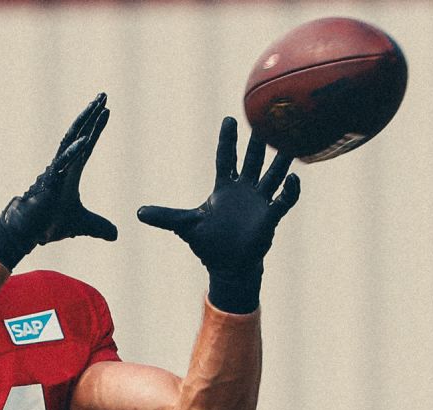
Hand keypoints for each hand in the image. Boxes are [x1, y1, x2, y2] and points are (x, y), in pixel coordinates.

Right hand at [0, 93, 117, 269]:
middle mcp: (63, 166)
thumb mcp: (81, 225)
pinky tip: (86, 139)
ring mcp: (55, 171)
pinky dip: (74, 151)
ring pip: (71, 141)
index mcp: (70, 171)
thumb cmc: (48, 224)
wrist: (26, 234)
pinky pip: (63, 163)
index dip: (96, 128)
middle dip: (91, 114)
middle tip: (103, 96)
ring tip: (97, 107)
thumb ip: (98, 226)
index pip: (86, 145)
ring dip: (85, 123)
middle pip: (79, 134)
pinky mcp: (49, 182)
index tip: (106, 111)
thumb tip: (115, 235)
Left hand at [137, 116, 299, 312]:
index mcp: (224, 188)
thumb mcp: (185, 226)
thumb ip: (165, 217)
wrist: (228, 265)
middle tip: (264, 119)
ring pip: (272, 175)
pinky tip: (293, 179)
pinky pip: (283, 200)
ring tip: (290, 142)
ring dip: (280, 161)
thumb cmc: (209, 243)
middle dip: (257, 142)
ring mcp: (259, 202)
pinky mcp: (270, 217)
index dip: (227, 140)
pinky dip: (290, 190)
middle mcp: (244, 190)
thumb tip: (138, 213)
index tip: (229, 120)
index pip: (226, 158)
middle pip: (252, 160)